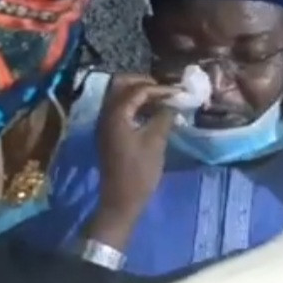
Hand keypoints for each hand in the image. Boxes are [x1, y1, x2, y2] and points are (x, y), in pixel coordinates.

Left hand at [95, 74, 179, 225]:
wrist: (121, 200)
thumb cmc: (139, 172)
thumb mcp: (156, 142)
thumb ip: (164, 117)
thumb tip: (172, 103)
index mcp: (116, 114)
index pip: (137, 90)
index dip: (159, 89)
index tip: (177, 92)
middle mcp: (106, 114)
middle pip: (121, 85)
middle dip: (143, 83)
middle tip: (165, 90)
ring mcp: (104, 123)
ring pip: (118, 96)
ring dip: (138, 93)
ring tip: (161, 99)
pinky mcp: (108, 133)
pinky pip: (119, 108)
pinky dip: (134, 104)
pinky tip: (151, 112)